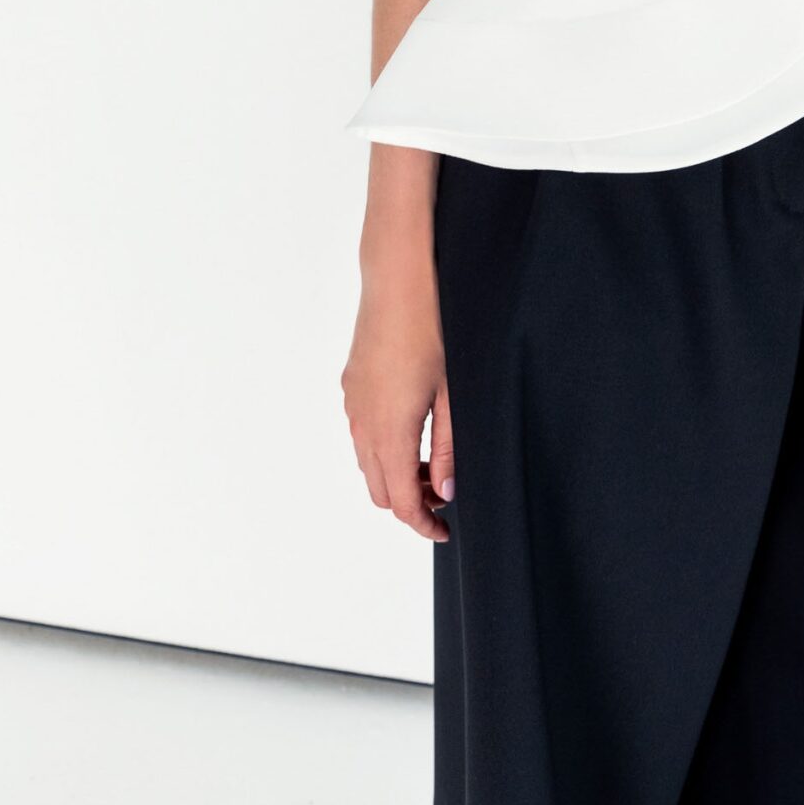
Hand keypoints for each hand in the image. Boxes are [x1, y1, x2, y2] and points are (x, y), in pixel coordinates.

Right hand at [341, 268, 454, 542]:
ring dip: (394, 474)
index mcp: (390, 429)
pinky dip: (381, 449)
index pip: (399, 500)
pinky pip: (360, 433)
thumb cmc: (434, 325)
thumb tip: (444, 492)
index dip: (422, 523)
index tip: (444, 530)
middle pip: (377, 488)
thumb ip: (448, 447)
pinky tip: (412, 429)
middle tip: (443, 495)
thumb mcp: (453, 391)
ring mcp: (352, 401)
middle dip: (408, 502)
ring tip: (432, 462)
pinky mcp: (350, 383)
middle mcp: (362, 421)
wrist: (400, 274)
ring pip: (366, 462)